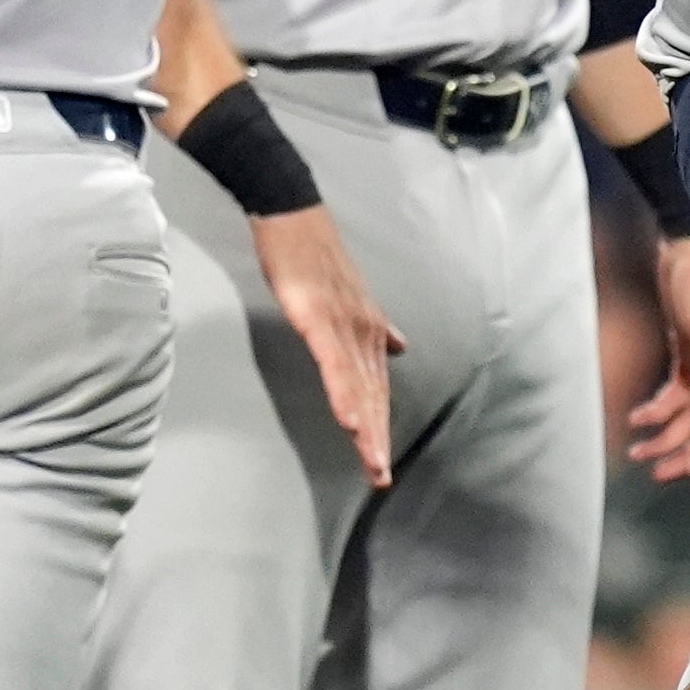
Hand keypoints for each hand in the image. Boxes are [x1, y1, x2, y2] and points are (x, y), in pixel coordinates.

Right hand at [251, 205, 405, 487]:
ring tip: (371, 462)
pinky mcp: (318, 317)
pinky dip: (343, 393)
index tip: (380, 462)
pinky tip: (348, 420)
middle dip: (376, 439)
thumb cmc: (311, 254)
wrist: (291, 213)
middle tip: (379, 477)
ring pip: (357, 386)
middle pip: (372, 395)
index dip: (380, 426)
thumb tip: (399, 348)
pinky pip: (333, 362)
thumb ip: (373, 327)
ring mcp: (342, 325)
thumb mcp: (346, 294)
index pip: (375, 388)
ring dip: (366, 427)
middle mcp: (363, 331)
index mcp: (366, 330)